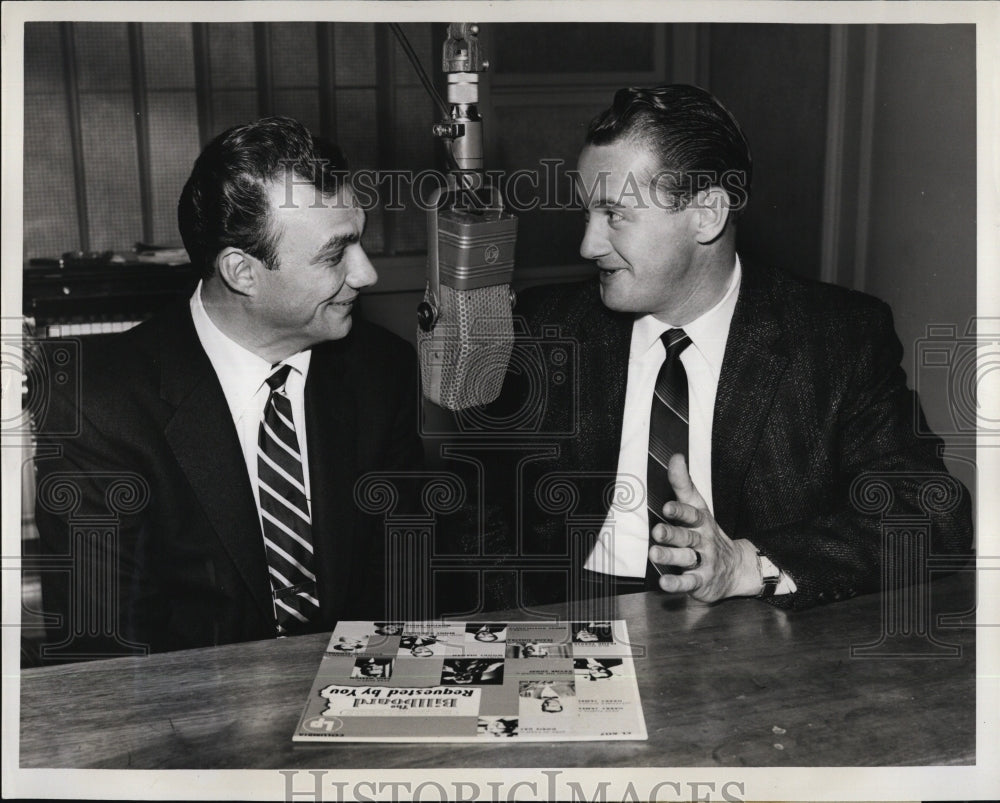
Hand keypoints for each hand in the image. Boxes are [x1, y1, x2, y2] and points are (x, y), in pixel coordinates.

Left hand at [648, 454, 760, 601]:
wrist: (736, 567)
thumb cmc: (706, 532)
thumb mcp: (698, 507)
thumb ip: (683, 484)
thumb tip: (676, 457)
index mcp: (700, 522)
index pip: (691, 513)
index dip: (680, 510)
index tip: (667, 506)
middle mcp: (701, 540)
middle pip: (686, 536)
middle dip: (671, 533)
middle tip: (657, 531)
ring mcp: (702, 561)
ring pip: (685, 558)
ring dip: (670, 556)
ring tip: (654, 554)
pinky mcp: (701, 581)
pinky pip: (688, 583)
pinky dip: (676, 584)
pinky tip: (664, 584)